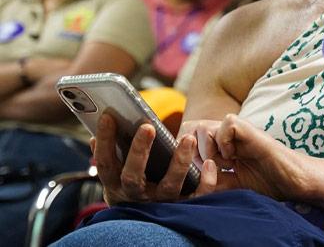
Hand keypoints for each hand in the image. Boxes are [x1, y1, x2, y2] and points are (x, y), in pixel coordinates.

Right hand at [92, 112, 217, 203]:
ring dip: (179, 162)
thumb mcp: (118, 170)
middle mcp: (135, 195)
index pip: (105, 163)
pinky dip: (205, 182)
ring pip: (169, 186)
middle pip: (133, 177)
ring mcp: (159, 202)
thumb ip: (113, 148)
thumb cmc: (133, 181)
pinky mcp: (182, 207)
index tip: (108, 116)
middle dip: (139, 151)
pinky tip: (209, 163)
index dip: (105, 141)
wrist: (146, 218)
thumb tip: (105, 119)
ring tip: (188, 138)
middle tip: (148, 126)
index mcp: (115, 184)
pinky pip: (195, 197)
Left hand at [190, 113, 312, 201]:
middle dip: (193, 152)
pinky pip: (226, 125)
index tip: (197, 171)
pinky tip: (234, 156)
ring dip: (208, 149)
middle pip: (190, 130)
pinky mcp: (250, 130)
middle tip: (210, 167)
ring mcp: (237, 132)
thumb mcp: (229, 185)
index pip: (188, 138)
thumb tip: (186, 181)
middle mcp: (226, 136)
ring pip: (204, 126)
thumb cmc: (265, 183)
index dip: (186, 154)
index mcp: (220, 146)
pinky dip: (224, 142)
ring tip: (224, 163)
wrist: (292, 182)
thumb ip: (209, 179)